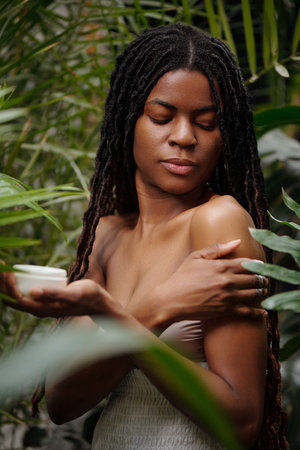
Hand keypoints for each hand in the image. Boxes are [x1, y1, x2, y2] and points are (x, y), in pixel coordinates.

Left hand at [1, 276, 117, 318]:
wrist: (98, 302)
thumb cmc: (87, 296)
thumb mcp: (73, 294)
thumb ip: (54, 294)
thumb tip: (33, 292)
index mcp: (41, 310)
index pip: (16, 297)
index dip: (7, 284)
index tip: (5, 268)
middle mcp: (37, 310)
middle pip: (12, 297)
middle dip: (3, 283)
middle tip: (0, 264)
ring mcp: (40, 305)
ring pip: (16, 295)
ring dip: (6, 284)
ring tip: (3, 267)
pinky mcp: (43, 300)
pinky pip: (23, 293)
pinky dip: (15, 284)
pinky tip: (14, 274)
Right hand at [133, 240, 267, 327]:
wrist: (171, 301)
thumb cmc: (181, 277)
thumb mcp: (196, 257)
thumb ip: (217, 249)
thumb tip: (237, 241)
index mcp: (221, 266)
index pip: (247, 263)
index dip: (256, 265)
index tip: (260, 266)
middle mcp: (228, 281)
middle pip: (255, 278)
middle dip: (262, 278)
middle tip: (263, 279)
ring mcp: (228, 297)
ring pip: (254, 293)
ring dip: (262, 292)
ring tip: (263, 291)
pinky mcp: (226, 310)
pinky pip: (248, 311)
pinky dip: (258, 312)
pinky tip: (263, 312)